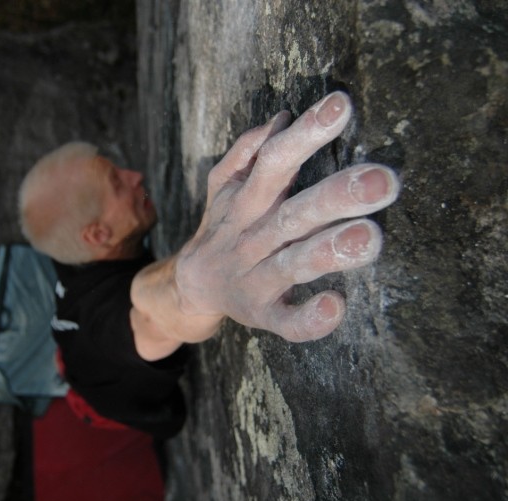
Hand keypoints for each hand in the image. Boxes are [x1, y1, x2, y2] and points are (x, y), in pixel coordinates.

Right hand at [174, 92, 400, 341]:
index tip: (341, 105)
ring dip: (328, 252)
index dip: (305, 134)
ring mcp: (256, 278)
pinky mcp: (261, 314)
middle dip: (336, 196)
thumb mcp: (222, 186)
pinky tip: (334, 307)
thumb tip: (281, 118)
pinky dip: (307, 318)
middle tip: (383, 179)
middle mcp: (251, 236)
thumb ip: (246, 152)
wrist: (190, 286)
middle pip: (293, 213)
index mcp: (245, 201)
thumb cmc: (223, 227)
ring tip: (370, 237)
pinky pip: (284, 321)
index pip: (275, 161)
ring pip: (292, 264)